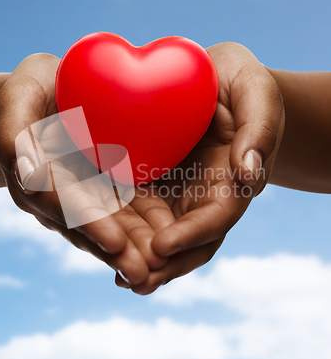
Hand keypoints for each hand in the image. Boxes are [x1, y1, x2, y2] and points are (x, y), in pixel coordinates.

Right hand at [0, 54, 171, 284]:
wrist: (51, 97)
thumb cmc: (35, 89)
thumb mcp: (18, 93)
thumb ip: (12, 129)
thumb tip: (24, 169)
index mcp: (34, 173)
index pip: (60, 201)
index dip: (86, 220)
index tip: (114, 241)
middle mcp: (57, 195)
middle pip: (85, 226)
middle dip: (113, 249)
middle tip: (142, 272)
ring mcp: (81, 197)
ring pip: (106, 226)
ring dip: (131, 250)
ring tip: (157, 270)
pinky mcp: (103, 193)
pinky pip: (124, 213)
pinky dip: (142, 231)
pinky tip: (166, 247)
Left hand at [117, 42, 284, 294]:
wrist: (212, 77)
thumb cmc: (240, 82)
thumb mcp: (255, 93)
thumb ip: (258, 130)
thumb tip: (248, 175)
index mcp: (232, 181)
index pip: (217, 217)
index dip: (192, 235)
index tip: (163, 246)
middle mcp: (204, 196)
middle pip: (189, 241)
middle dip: (165, 264)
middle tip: (135, 281)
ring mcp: (177, 193)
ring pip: (161, 235)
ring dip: (141, 258)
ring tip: (118, 276)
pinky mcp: (152, 183)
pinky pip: (138, 212)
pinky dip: (124, 231)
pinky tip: (101, 243)